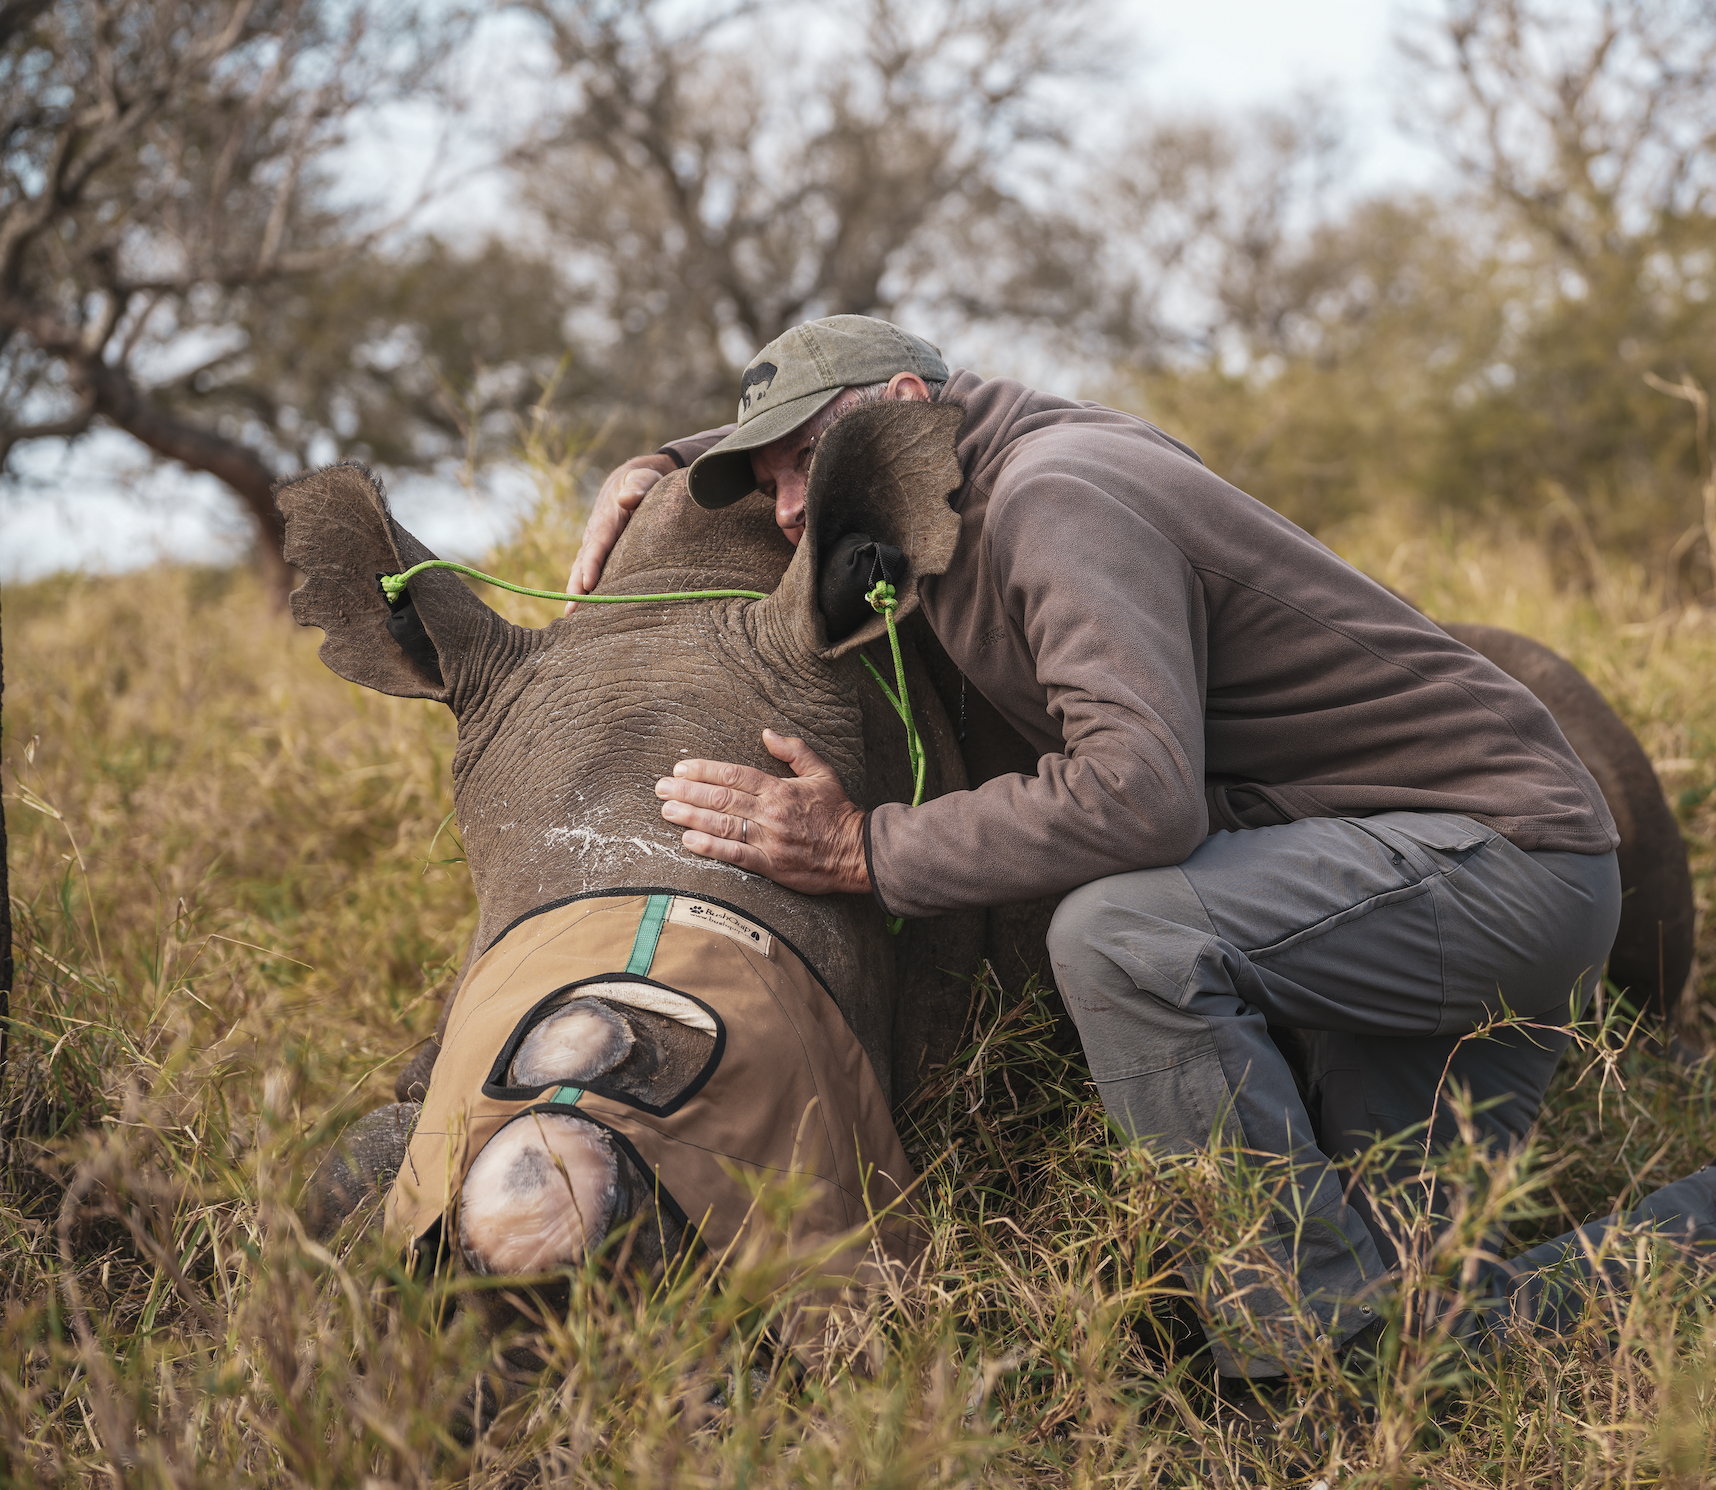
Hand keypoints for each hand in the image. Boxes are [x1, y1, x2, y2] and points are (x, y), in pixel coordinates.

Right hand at [564, 454, 675, 612]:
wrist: (627, 483)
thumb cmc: (640, 482)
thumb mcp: (642, 478)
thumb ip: (638, 486)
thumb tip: (628, 498)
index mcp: (606, 520)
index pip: (598, 545)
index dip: (592, 565)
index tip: (588, 584)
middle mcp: (595, 536)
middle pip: (582, 564)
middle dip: (576, 589)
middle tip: (571, 612)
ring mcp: (593, 546)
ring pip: (581, 572)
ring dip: (576, 595)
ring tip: (571, 619)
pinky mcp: (597, 556)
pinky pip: (587, 575)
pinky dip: (583, 593)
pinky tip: (583, 615)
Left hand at [656, 730, 869, 894]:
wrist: (857, 851)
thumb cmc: (837, 812)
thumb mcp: (821, 772)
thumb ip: (793, 751)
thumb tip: (767, 733)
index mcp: (779, 789)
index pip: (734, 775)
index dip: (704, 770)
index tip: (681, 767)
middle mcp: (771, 812)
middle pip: (722, 798)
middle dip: (688, 791)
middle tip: (661, 787)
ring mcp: (770, 840)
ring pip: (724, 825)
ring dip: (691, 816)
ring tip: (666, 810)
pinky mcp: (772, 866)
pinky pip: (736, 855)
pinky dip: (711, 848)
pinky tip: (689, 840)